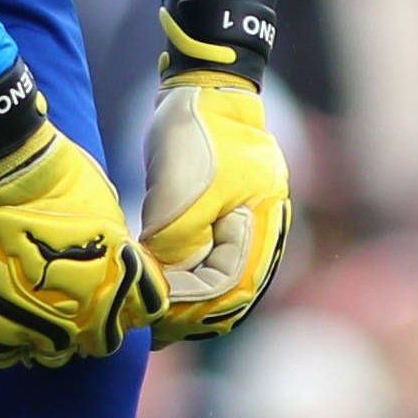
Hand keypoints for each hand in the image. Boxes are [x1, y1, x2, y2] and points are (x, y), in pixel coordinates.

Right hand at [0, 65, 158, 367]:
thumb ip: (122, 258)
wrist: (6, 170)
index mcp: (117, 287)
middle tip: (81, 301)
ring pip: (55, 352)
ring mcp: (36, 322)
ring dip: (55, 336)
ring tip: (46, 311)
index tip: (121, 290)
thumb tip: (125, 274)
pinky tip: (17, 323)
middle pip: (100, 342)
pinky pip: (8, 353)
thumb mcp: (112, 219)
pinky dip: (14, 342)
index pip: (142, 315)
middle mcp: (81, 314)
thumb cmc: (64, 184)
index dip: (134, 302)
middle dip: (96, 325)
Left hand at [138, 0, 290, 342]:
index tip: (157, 318)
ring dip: (194, 300)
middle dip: (195, 314)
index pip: (231, 287)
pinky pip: (218, 258)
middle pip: (234, 291)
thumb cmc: (196, 134)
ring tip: (157, 319)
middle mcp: (263, 230)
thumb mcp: (180, 194)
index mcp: (261, 225)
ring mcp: (249, 221)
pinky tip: (167, 286)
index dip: (193, 309)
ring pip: (227, 278)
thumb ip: (177, 244)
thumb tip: (164, 286)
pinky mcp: (230, 213)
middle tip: (154, 331)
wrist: (205, 85)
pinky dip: (195, 277)